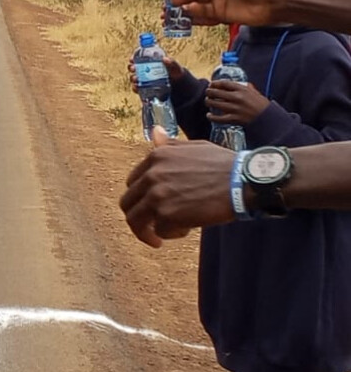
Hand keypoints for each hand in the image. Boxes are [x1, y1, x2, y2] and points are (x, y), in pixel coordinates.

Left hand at [120, 128, 235, 247]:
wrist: (244, 181)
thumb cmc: (222, 165)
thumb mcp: (193, 147)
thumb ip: (169, 145)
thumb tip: (155, 132)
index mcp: (156, 157)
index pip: (132, 182)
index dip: (140, 197)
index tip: (149, 206)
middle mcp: (152, 175)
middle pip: (128, 203)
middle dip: (137, 217)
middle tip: (149, 227)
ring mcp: (158, 195)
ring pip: (136, 221)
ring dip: (146, 232)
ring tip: (157, 239)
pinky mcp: (168, 215)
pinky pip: (160, 231)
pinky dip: (170, 234)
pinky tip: (185, 230)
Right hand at [127, 56, 183, 93]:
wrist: (178, 88)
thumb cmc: (176, 75)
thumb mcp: (176, 68)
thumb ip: (172, 63)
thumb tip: (164, 59)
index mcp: (151, 62)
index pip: (139, 58)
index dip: (134, 58)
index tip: (132, 59)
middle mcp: (146, 71)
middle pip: (134, 68)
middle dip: (131, 68)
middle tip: (134, 68)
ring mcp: (144, 80)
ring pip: (135, 78)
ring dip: (132, 77)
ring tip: (136, 78)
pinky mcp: (144, 89)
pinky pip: (137, 88)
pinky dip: (135, 88)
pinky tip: (137, 87)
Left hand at [206, 80, 267, 124]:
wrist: (267, 118)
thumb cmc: (261, 105)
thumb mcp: (254, 92)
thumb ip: (245, 87)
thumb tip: (238, 84)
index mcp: (242, 89)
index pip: (224, 83)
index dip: (215, 83)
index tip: (211, 84)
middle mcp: (237, 97)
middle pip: (216, 92)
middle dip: (209, 92)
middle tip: (207, 92)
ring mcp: (234, 108)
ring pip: (214, 103)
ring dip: (208, 102)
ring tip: (208, 101)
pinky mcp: (233, 118)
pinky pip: (218, 118)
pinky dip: (211, 117)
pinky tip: (209, 115)